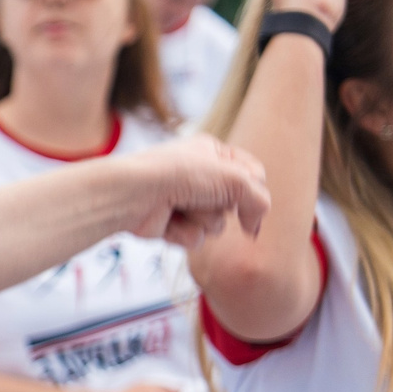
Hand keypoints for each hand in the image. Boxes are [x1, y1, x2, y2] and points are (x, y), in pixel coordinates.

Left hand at [118, 135, 269, 250]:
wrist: (133, 194)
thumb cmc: (182, 175)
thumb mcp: (235, 179)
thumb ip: (259, 200)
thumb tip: (253, 228)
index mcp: (212, 152)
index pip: (252, 173)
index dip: (254, 187)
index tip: (249, 195)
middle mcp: (197, 175)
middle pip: (236, 203)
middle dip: (223, 205)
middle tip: (203, 194)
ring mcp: (182, 200)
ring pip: (216, 224)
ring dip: (203, 219)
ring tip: (181, 206)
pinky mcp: (169, 224)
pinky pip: (195, 238)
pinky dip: (185, 233)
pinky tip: (167, 222)